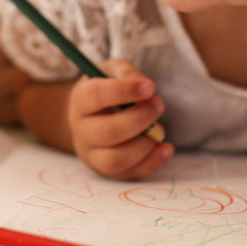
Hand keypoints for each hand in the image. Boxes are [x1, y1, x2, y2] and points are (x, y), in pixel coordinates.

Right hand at [67, 58, 172, 179]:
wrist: (92, 117)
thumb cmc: (107, 90)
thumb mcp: (112, 71)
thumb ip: (126, 72)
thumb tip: (146, 87)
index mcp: (81, 100)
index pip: (96, 96)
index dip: (124, 91)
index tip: (150, 87)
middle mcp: (82, 130)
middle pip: (108, 132)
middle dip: (140, 119)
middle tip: (159, 105)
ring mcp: (92, 154)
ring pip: (116, 159)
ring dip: (145, 145)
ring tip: (160, 129)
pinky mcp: (107, 171)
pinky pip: (128, 174)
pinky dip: (151, 163)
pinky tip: (165, 148)